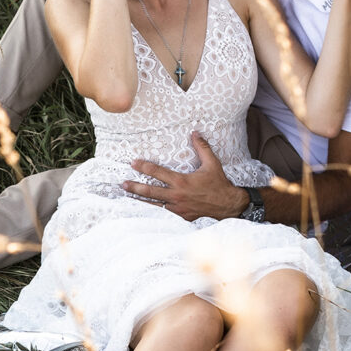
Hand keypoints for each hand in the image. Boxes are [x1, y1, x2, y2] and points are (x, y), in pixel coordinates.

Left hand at [122, 132, 248, 220]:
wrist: (228, 205)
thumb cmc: (219, 184)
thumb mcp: (212, 164)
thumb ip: (202, 148)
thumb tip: (195, 133)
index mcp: (182, 182)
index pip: (158, 173)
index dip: (144, 167)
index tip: (133, 163)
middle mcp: (177, 196)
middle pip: (150, 192)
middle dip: (135, 187)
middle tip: (123, 183)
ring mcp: (178, 209)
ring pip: (154, 205)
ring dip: (140, 200)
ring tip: (128, 197)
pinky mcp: (181, 217)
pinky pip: (164, 214)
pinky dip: (153, 211)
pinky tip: (144, 210)